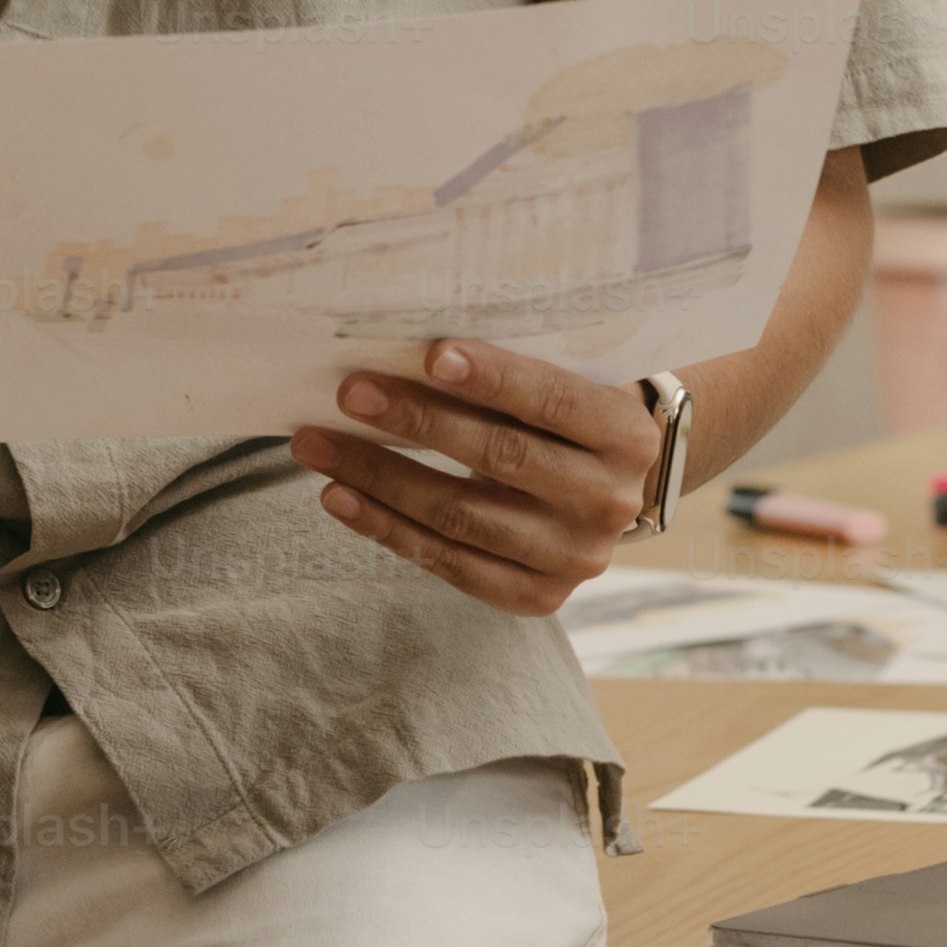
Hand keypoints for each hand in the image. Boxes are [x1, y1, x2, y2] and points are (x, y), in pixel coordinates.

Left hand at [289, 341, 654, 618]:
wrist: (609, 490)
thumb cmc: (568, 417)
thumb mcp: (569, 382)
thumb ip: (514, 369)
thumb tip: (406, 348)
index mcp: (627, 435)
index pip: (553, 400)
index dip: (493, 379)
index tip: (431, 355)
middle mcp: (609, 501)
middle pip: (500, 458)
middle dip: (418, 423)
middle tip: (350, 393)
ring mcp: (575, 557)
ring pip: (462, 517)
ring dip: (380, 479)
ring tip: (319, 446)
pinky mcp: (537, 598)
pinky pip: (449, 563)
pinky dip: (387, 528)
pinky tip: (340, 498)